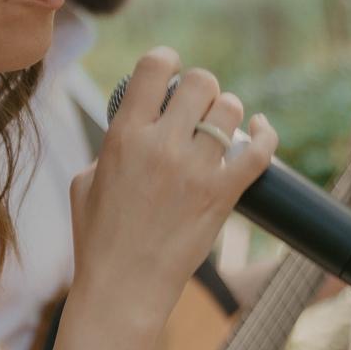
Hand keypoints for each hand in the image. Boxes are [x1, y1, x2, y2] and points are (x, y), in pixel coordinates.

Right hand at [68, 48, 277, 336]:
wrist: (122, 289)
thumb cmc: (97, 239)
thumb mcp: (85, 181)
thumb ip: (111, 145)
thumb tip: (136, 126)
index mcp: (122, 136)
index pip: (154, 66)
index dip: (167, 60)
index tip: (170, 74)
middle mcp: (160, 146)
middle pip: (201, 82)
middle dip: (202, 88)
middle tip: (197, 108)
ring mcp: (194, 170)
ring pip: (231, 110)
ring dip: (228, 113)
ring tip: (221, 128)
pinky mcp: (222, 195)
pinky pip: (259, 151)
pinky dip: (265, 135)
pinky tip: (260, 131)